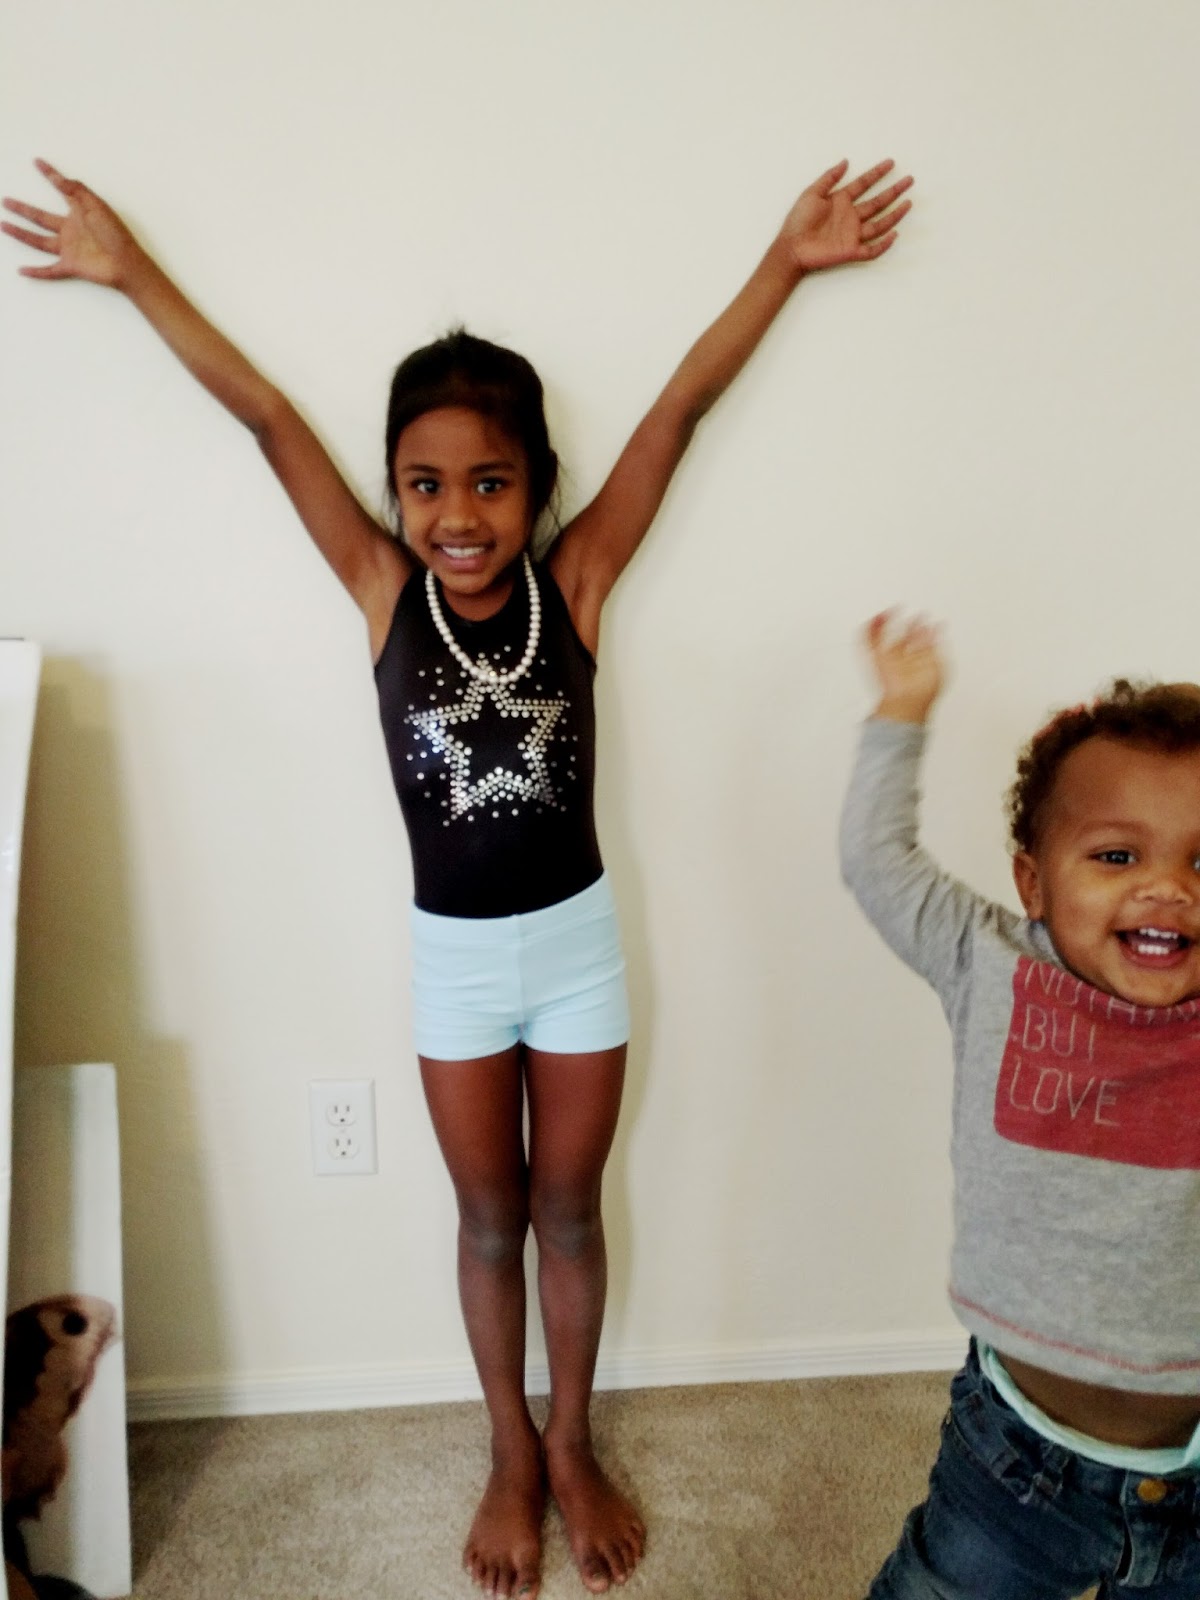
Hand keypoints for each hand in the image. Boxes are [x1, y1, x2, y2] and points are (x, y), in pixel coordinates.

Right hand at [2, 159, 142, 287]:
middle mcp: (70, 230)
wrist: (126, 262)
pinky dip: (36, 272)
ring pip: (38, 241)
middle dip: (22, 209)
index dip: (50, 175)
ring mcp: (69, 248)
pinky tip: (22, 271)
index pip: (61, 189)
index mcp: (78, 212)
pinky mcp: (70, 266)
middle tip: (5, 200)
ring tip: (3, 225)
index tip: (37, 162)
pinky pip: (50, 270)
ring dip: (20, 233)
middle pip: (40, 217)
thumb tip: (58, 177)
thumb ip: (76, 190)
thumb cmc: (116, 233)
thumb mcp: (97, 206)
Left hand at [779, 159, 912, 273]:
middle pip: (877, 202)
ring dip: (894, 214)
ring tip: (908, 203)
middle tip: (909, 180)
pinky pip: (872, 249)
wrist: (791, 247)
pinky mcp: (850, 251)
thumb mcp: (811, 193)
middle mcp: (850, 217)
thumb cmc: (797, 221)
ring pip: (879, 224)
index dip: (877, 173)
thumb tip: (845, 161)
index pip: (864, 184)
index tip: (890, 163)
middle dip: (893, 191)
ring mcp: (852, 234)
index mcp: (841, 201)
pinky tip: (894, 234)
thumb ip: (829, 178)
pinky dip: (883, 244)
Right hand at [864, 610, 943, 723]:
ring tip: (891, 611)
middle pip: (903, 638)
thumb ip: (937, 645)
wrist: (906, 701)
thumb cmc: (923, 692)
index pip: (920, 642)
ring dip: (887, 622)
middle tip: (910, 612)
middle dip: (908, 624)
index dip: (924, 629)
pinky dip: (873, 628)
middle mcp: (903, 660)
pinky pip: (870, 640)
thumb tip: (939, 625)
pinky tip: (879, 617)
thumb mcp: (940, 666)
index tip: (927, 617)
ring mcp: (889, 659)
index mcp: (919, 662)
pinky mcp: (876, 658)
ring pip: (885, 638)